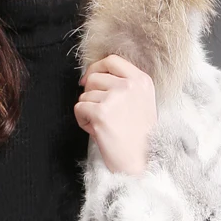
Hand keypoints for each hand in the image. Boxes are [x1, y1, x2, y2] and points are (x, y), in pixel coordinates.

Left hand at [74, 54, 157, 175]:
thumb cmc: (138, 135)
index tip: (89, 80)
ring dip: (88, 110)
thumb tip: (92, 76)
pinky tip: (96, 130)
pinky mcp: (101, 112)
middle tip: (101, 113)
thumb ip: (124, 84)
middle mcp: (129, 86)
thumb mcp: (142, 101)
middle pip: (95, 78)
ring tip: (103, 124)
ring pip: (85, 94)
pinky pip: (79, 107)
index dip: (96, 68)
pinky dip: (82, 120)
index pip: (112, 60)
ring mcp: (115, 97)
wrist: (140, 160)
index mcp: (142, 80)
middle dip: (91, 94)